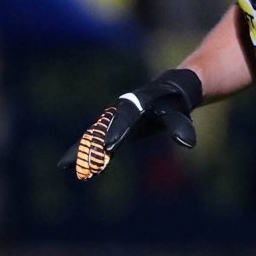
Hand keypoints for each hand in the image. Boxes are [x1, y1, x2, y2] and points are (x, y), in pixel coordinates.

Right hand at [58, 68, 202, 180]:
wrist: (169, 90)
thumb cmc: (174, 102)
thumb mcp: (179, 113)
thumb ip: (180, 127)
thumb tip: (189, 144)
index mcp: (139, 101)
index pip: (127, 116)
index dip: (118, 130)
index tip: (110, 146)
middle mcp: (122, 107)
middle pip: (106, 126)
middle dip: (95, 144)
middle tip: (86, 162)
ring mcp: (114, 116)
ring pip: (96, 133)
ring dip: (83, 148)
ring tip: (68, 165)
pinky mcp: (111, 125)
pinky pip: (94, 138)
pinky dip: (81, 149)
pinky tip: (66, 164)